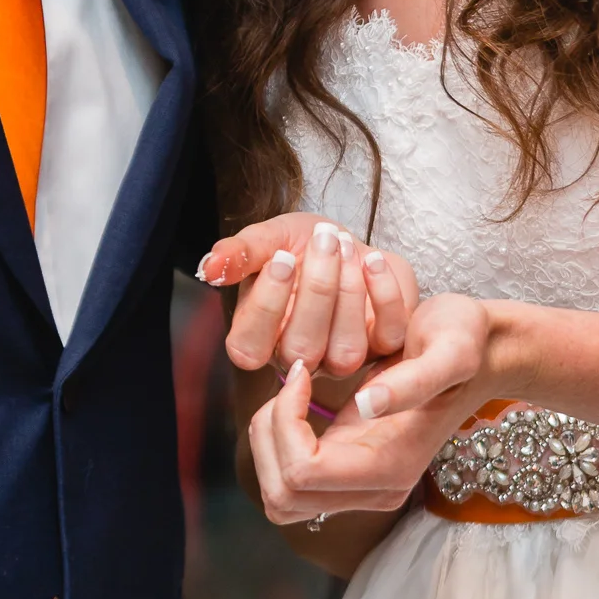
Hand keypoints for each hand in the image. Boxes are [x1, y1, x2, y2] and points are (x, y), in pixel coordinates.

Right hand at [205, 214, 418, 375]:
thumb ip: (239, 252)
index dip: (266, 307)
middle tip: (324, 239)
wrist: (344, 241)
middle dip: (317, 289)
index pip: (249, 347)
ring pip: (345, 351)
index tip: (283, 259)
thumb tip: (209, 268)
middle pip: (301, 348)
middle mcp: (298, 359)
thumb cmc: (299, 246)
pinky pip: (388, 335)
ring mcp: (340, 358)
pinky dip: (384, 295)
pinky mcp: (381, 347)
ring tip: (345, 245)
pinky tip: (372, 259)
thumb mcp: (268, 239)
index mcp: (259, 339)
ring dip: (348, 293)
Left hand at [247, 293, 496, 526]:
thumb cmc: (465, 344)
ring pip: (280, 497)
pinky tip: (298, 398)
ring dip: (270, 441)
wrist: (483, 353)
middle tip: (291, 384)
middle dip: (270, 436)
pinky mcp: (351, 471)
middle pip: (283, 497)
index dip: (285, 421)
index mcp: (391, 468)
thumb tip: (366, 404)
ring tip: (291, 391)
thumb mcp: (449, 350)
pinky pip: (291, 478)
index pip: (302, 473)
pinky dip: (279, 440)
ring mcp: (363, 487)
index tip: (302, 371)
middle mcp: (376, 489)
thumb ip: (413, 380)